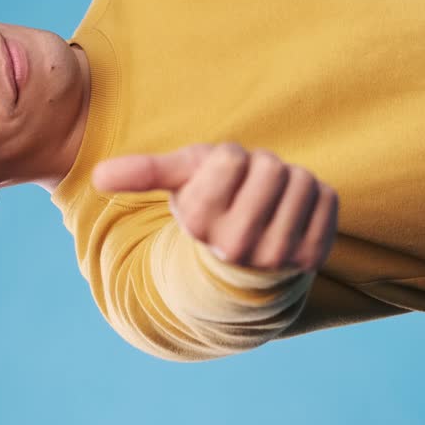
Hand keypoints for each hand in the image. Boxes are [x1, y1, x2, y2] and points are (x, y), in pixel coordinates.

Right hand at [92, 142, 337, 271]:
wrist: (244, 265)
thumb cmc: (211, 207)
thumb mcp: (179, 183)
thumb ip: (143, 173)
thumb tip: (97, 176)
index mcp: (199, 222)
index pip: (231, 158)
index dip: (230, 160)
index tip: (224, 182)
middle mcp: (236, 246)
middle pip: (270, 168)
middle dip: (261, 168)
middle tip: (250, 191)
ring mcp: (278, 256)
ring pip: (301, 181)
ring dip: (289, 182)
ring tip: (271, 203)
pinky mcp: (313, 257)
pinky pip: (327, 198)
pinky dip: (314, 197)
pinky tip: (294, 215)